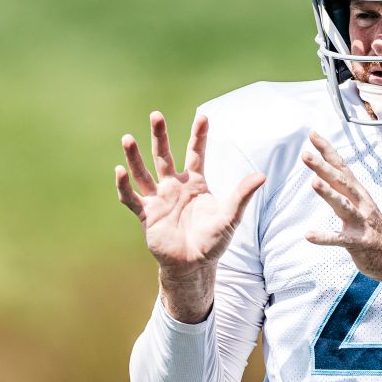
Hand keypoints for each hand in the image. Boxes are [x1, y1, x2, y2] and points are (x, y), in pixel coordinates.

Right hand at [116, 112, 264, 320]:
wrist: (193, 266)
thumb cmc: (213, 242)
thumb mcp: (230, 217)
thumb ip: (241, 195)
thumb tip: (262, 176)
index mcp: (195, 184)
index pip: (196, 153)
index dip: (199, 136)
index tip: (203, 116)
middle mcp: (174, 187)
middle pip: (164, 156)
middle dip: (160, 136)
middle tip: (156, 115)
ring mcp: (158, 199)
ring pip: (143, 173)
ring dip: (135, 157)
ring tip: (127, 138)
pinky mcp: (146, 214)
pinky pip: (132, 197)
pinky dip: (124, 186)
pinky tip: (119, 171)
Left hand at [301, 131, 381, 289]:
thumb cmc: (374, 230)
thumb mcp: (361, 204)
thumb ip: (344, 190)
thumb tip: (322, 174)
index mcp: (359, 193)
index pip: (341, 167)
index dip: (327, 151)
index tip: (313, 134)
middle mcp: (361, 204)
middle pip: (340, 182)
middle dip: (323, 167)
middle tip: (305, 154)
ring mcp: (361, 223)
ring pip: (343, 206)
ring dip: (328, 194)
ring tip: (313, 183)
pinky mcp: (359, 243)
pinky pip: (340, 239)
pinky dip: (325, 237)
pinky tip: (309, 235)